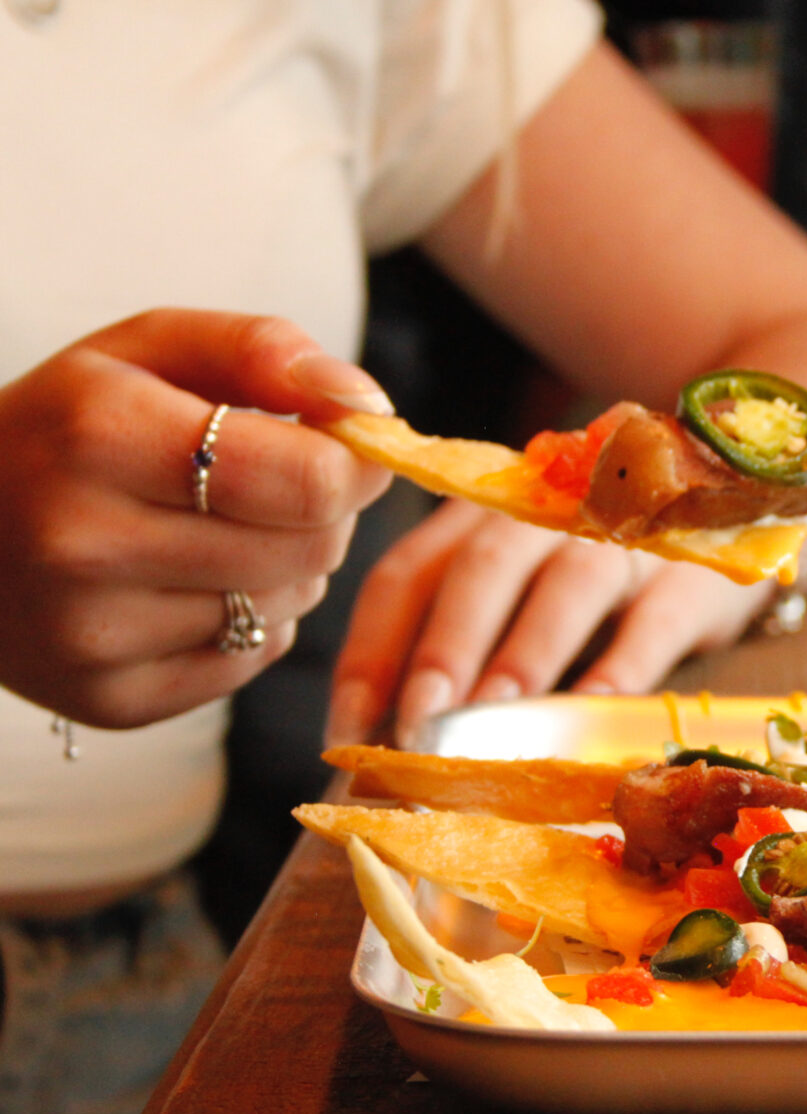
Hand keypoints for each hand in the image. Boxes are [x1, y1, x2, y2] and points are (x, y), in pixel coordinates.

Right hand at [0, 309, 393, 726]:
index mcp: (101, 435)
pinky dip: (250, 623)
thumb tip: (366, 405)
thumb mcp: (148, 349)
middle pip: (310, 548)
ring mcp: (91, 635)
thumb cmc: (70, 424)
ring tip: (221, 531)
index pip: (308, 481)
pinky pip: (251, 662)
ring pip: (287, 606)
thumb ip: (263, 351)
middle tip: (280, 488)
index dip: (354, 465)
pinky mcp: (109, 700)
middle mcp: (85, 543)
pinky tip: (192, 585)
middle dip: (323, 513)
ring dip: (288, 567)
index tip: (349, 451)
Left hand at [325, 498, 776, 747]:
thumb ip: (465, 641)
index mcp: (481, 515)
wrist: (737, 513)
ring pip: (564, 586)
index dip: (373, 651)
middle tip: (416, 726)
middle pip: (479, 569)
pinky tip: (594, 713)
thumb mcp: (525, 587)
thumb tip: (388, 749)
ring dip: (523, 657)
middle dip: (442, 651)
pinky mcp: (695, 570)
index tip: (350, 733)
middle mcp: (544, 512)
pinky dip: (623, 664)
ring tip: (492, 724)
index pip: (408, 574)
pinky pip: (655, 616)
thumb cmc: (603, 576)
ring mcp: (623, 536)